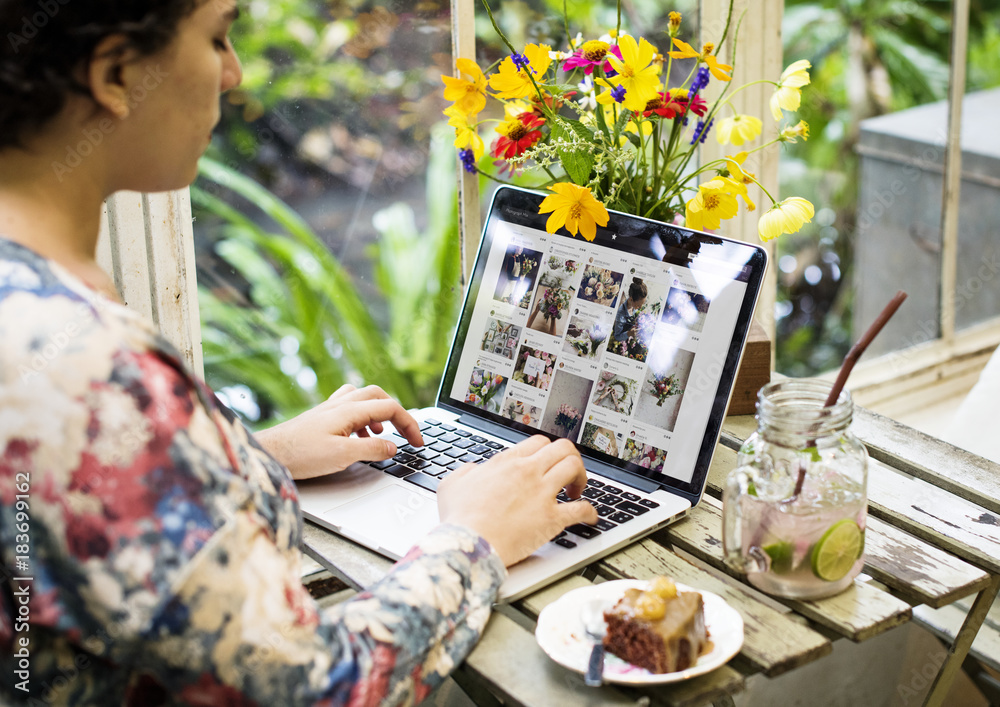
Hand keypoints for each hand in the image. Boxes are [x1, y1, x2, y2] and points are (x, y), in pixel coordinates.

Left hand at [254, 385, 422, 479]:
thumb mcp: (342, 456)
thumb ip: (371, 449)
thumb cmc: (300, 454)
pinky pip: (348, 408)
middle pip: (378, 396)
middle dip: (397, 413)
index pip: (390, 408)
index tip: (417, 442)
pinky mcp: (320, 417)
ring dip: (378, 414)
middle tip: (405, 433)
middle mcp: (340, 404)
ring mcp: (329, 409)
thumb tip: (392, 447)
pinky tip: (358, 436)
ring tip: (382, 436)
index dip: (409, 424)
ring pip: (363, 399)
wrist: (269, 453)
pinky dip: (362, 419)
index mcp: (349, 410)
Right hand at [438, 436, 597, 566]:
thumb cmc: (459, 518)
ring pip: (574, 467)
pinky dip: (590, 512)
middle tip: (568, 473)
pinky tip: (589, 517)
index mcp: (507, 462)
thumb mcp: (452, 485)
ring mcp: (542, 493)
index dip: (547, 451)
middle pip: (562, 448)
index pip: (538, 442)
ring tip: (576, 491)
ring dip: (581, 477)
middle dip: (570, 457)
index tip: (547, 462)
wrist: (469, 544)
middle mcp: (528, 472)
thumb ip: (466, 472)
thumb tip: (474, 470)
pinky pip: (581, 509)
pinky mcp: (552, 518)